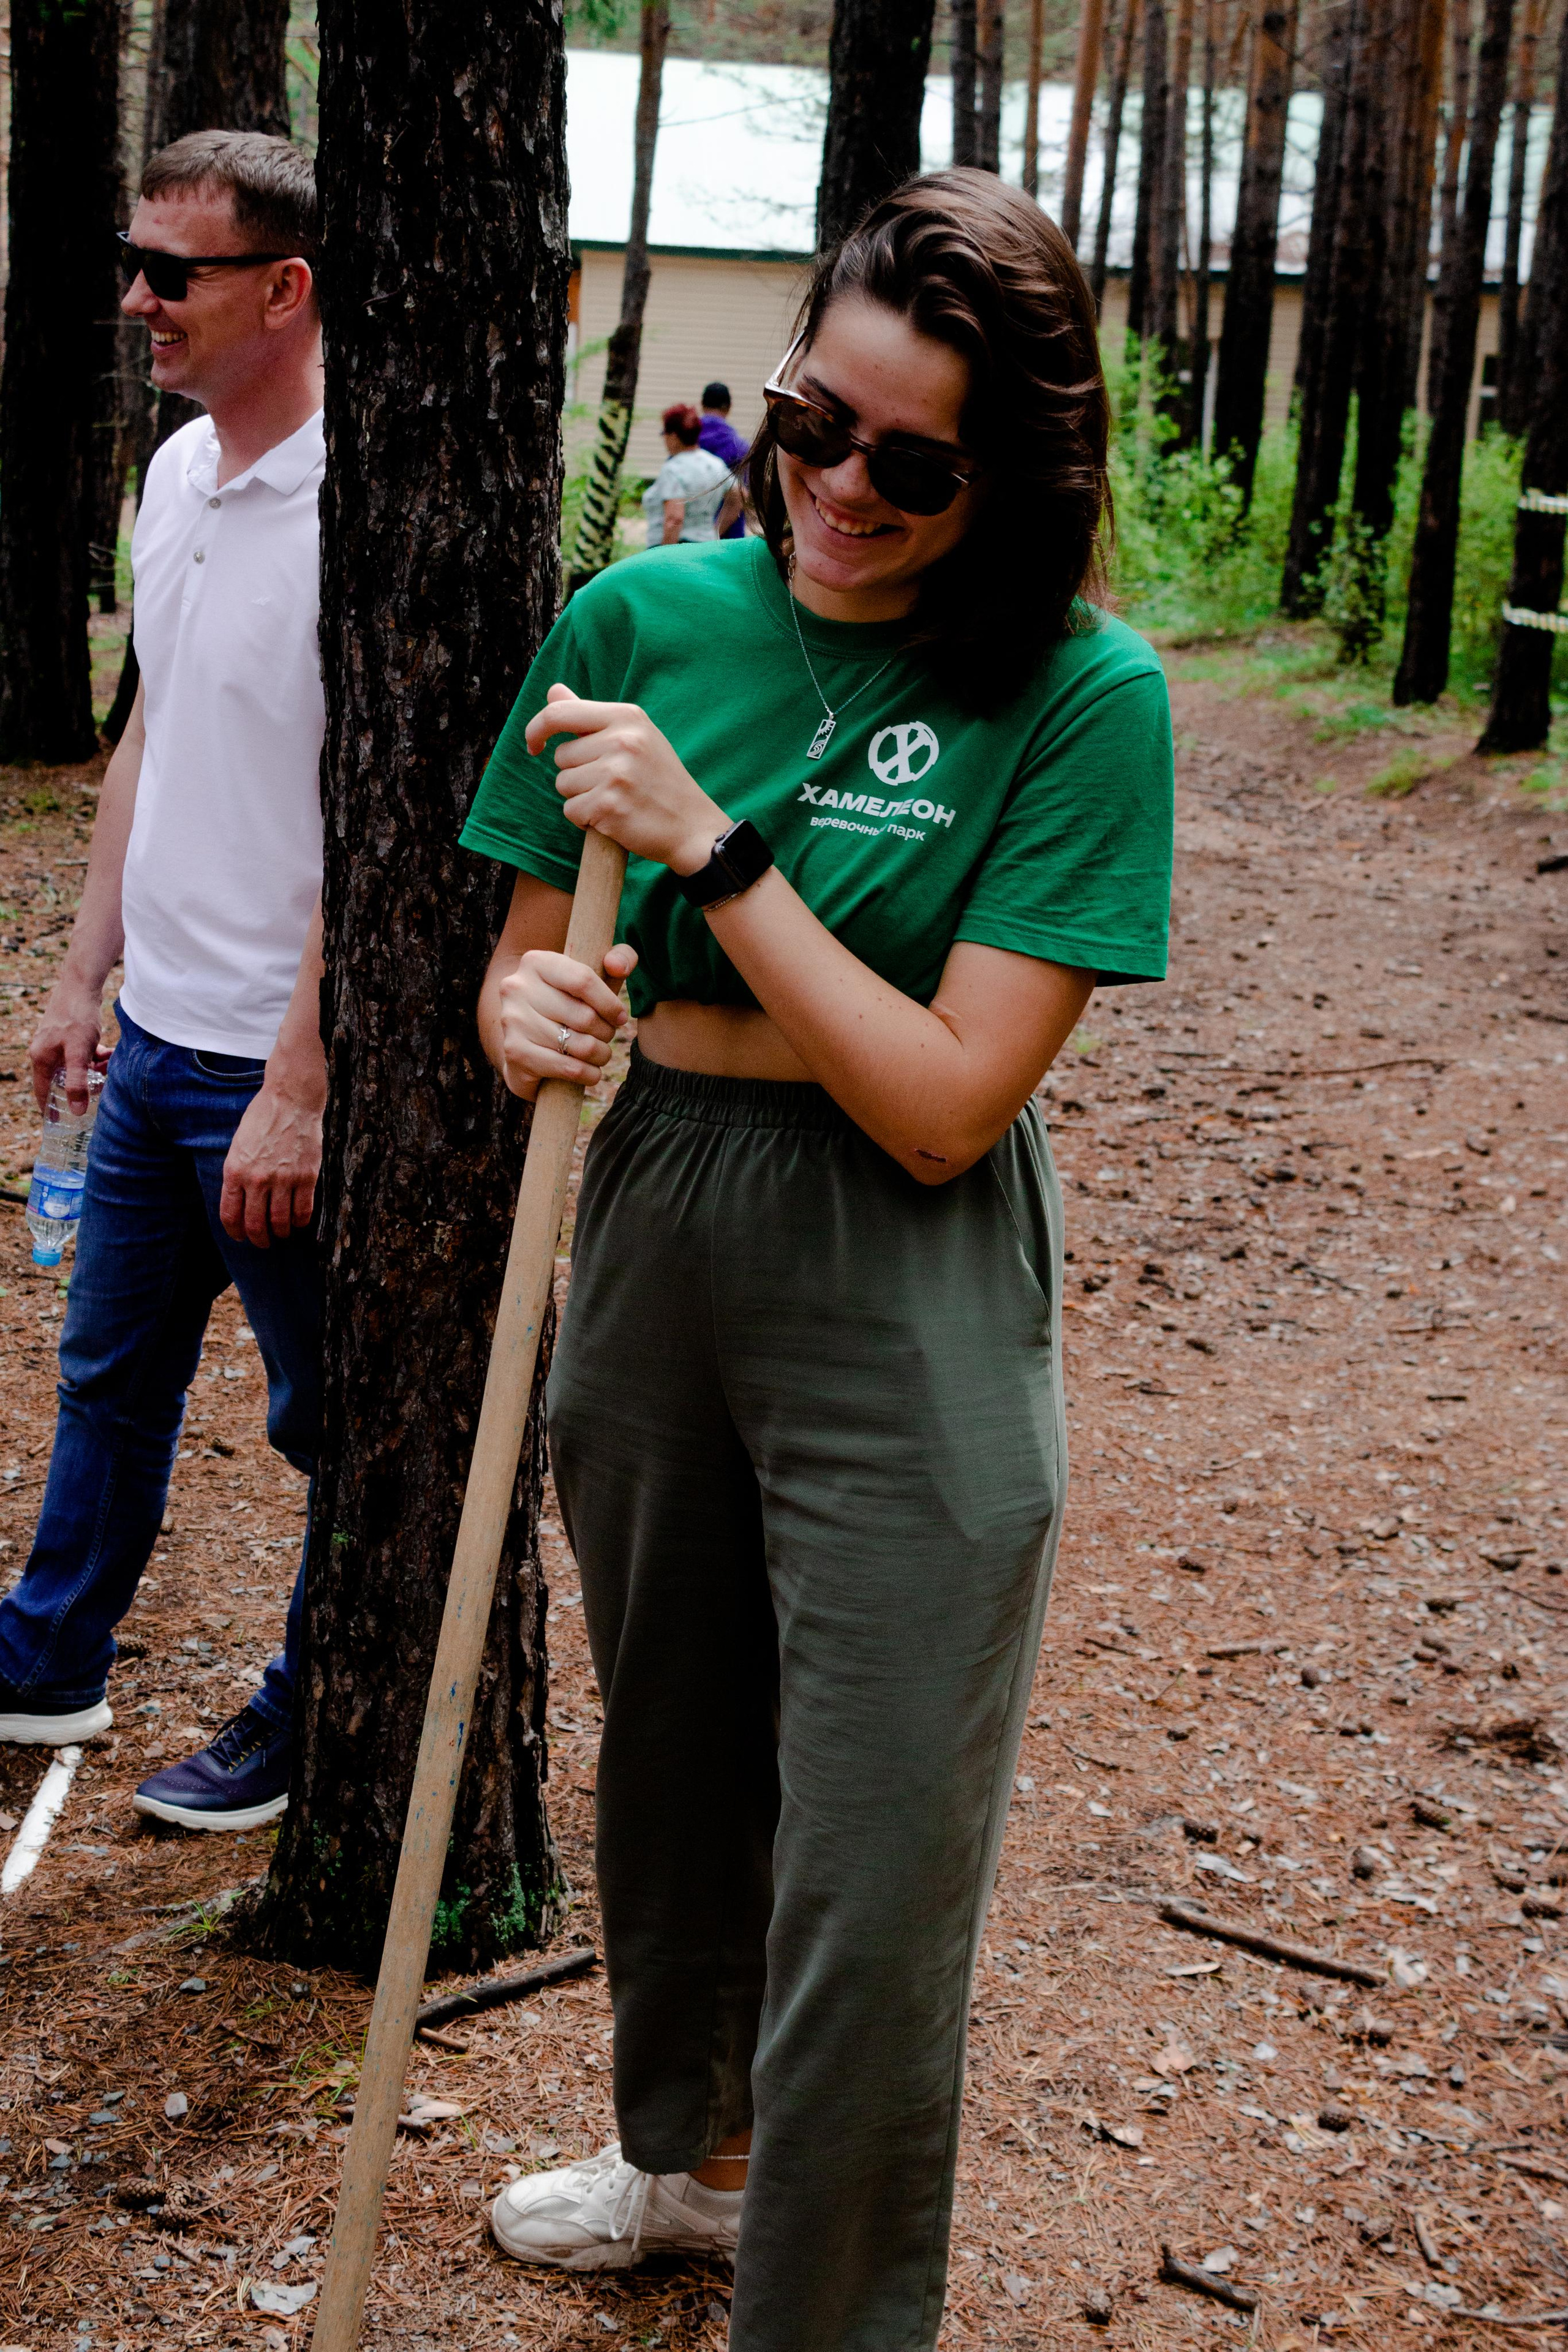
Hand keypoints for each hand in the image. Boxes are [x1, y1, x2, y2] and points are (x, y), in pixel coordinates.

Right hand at [30, 975, 103, 1113]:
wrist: (80, 984)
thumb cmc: (77, 1018)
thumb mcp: (79, 1053)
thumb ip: (77, 1082)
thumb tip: (76, 1110)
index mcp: (41, 1059)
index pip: (42, 1092)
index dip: (50, 1109)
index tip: (57, 1124)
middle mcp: (44, 1051)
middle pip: (61, 1078)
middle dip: (81, 1085)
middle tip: (100, 1089)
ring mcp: (55, 1041)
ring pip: (74, 1065)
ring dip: (91, 1069)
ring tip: (107, 1064)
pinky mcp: (67, 1033)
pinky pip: (80, 1053)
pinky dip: (93, 1056)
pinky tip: (106, 1053)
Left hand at [219, 1059, 323, 1247]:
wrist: (290, 1099)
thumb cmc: (262, 1119)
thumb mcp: (238, 1146)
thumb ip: (237, 1175)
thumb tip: (241, 1203)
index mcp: (235, 1171)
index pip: (230, 1215)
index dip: (235, 1232)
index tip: (241, 1237)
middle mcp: (257, 1179)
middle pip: (255, 1225)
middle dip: (259, 1239)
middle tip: (263, 1242)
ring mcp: (283, 1179)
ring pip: (280, 1222)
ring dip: (281, 1233)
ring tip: (282, 1233)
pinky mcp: (306, 1177)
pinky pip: (303, 1211)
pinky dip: (300, 1222)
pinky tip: (298, 1221)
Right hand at [496, 940, 638, 1101]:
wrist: (528, 1039)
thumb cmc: (570, 1004)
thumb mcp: (596, 977)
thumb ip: (620, 959)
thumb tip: (618, 967)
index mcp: (536, 962)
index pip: (584, 980)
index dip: (610, 1004)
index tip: (619, 1017)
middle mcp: (517, 987)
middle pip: (584, 1016)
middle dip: (606, 1032)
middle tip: (606, 1036)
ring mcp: (512, 1020)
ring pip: (579, 1045)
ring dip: (600, 1054)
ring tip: (599, 1053)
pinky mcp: (514, 1052)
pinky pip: (567, 1068)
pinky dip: (587, 1074)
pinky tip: (590, 1071)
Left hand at [526, 683, 729, 873]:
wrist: (692, 826)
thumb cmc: (660, 781)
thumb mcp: (634, 737)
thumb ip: (590, 717)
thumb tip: (552, 690)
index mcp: (627, 717)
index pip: (559, 713)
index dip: (536, 729)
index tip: (534, 746)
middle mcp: (621, 740)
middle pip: (561, 756)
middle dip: (577, 774)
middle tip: (612, 784)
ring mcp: (615, 774)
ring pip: (563, 785)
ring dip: (581, 798)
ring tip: (615, 799)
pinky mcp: (609, 806)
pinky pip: (571, 811)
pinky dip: (586, 820)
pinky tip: (614, 818)